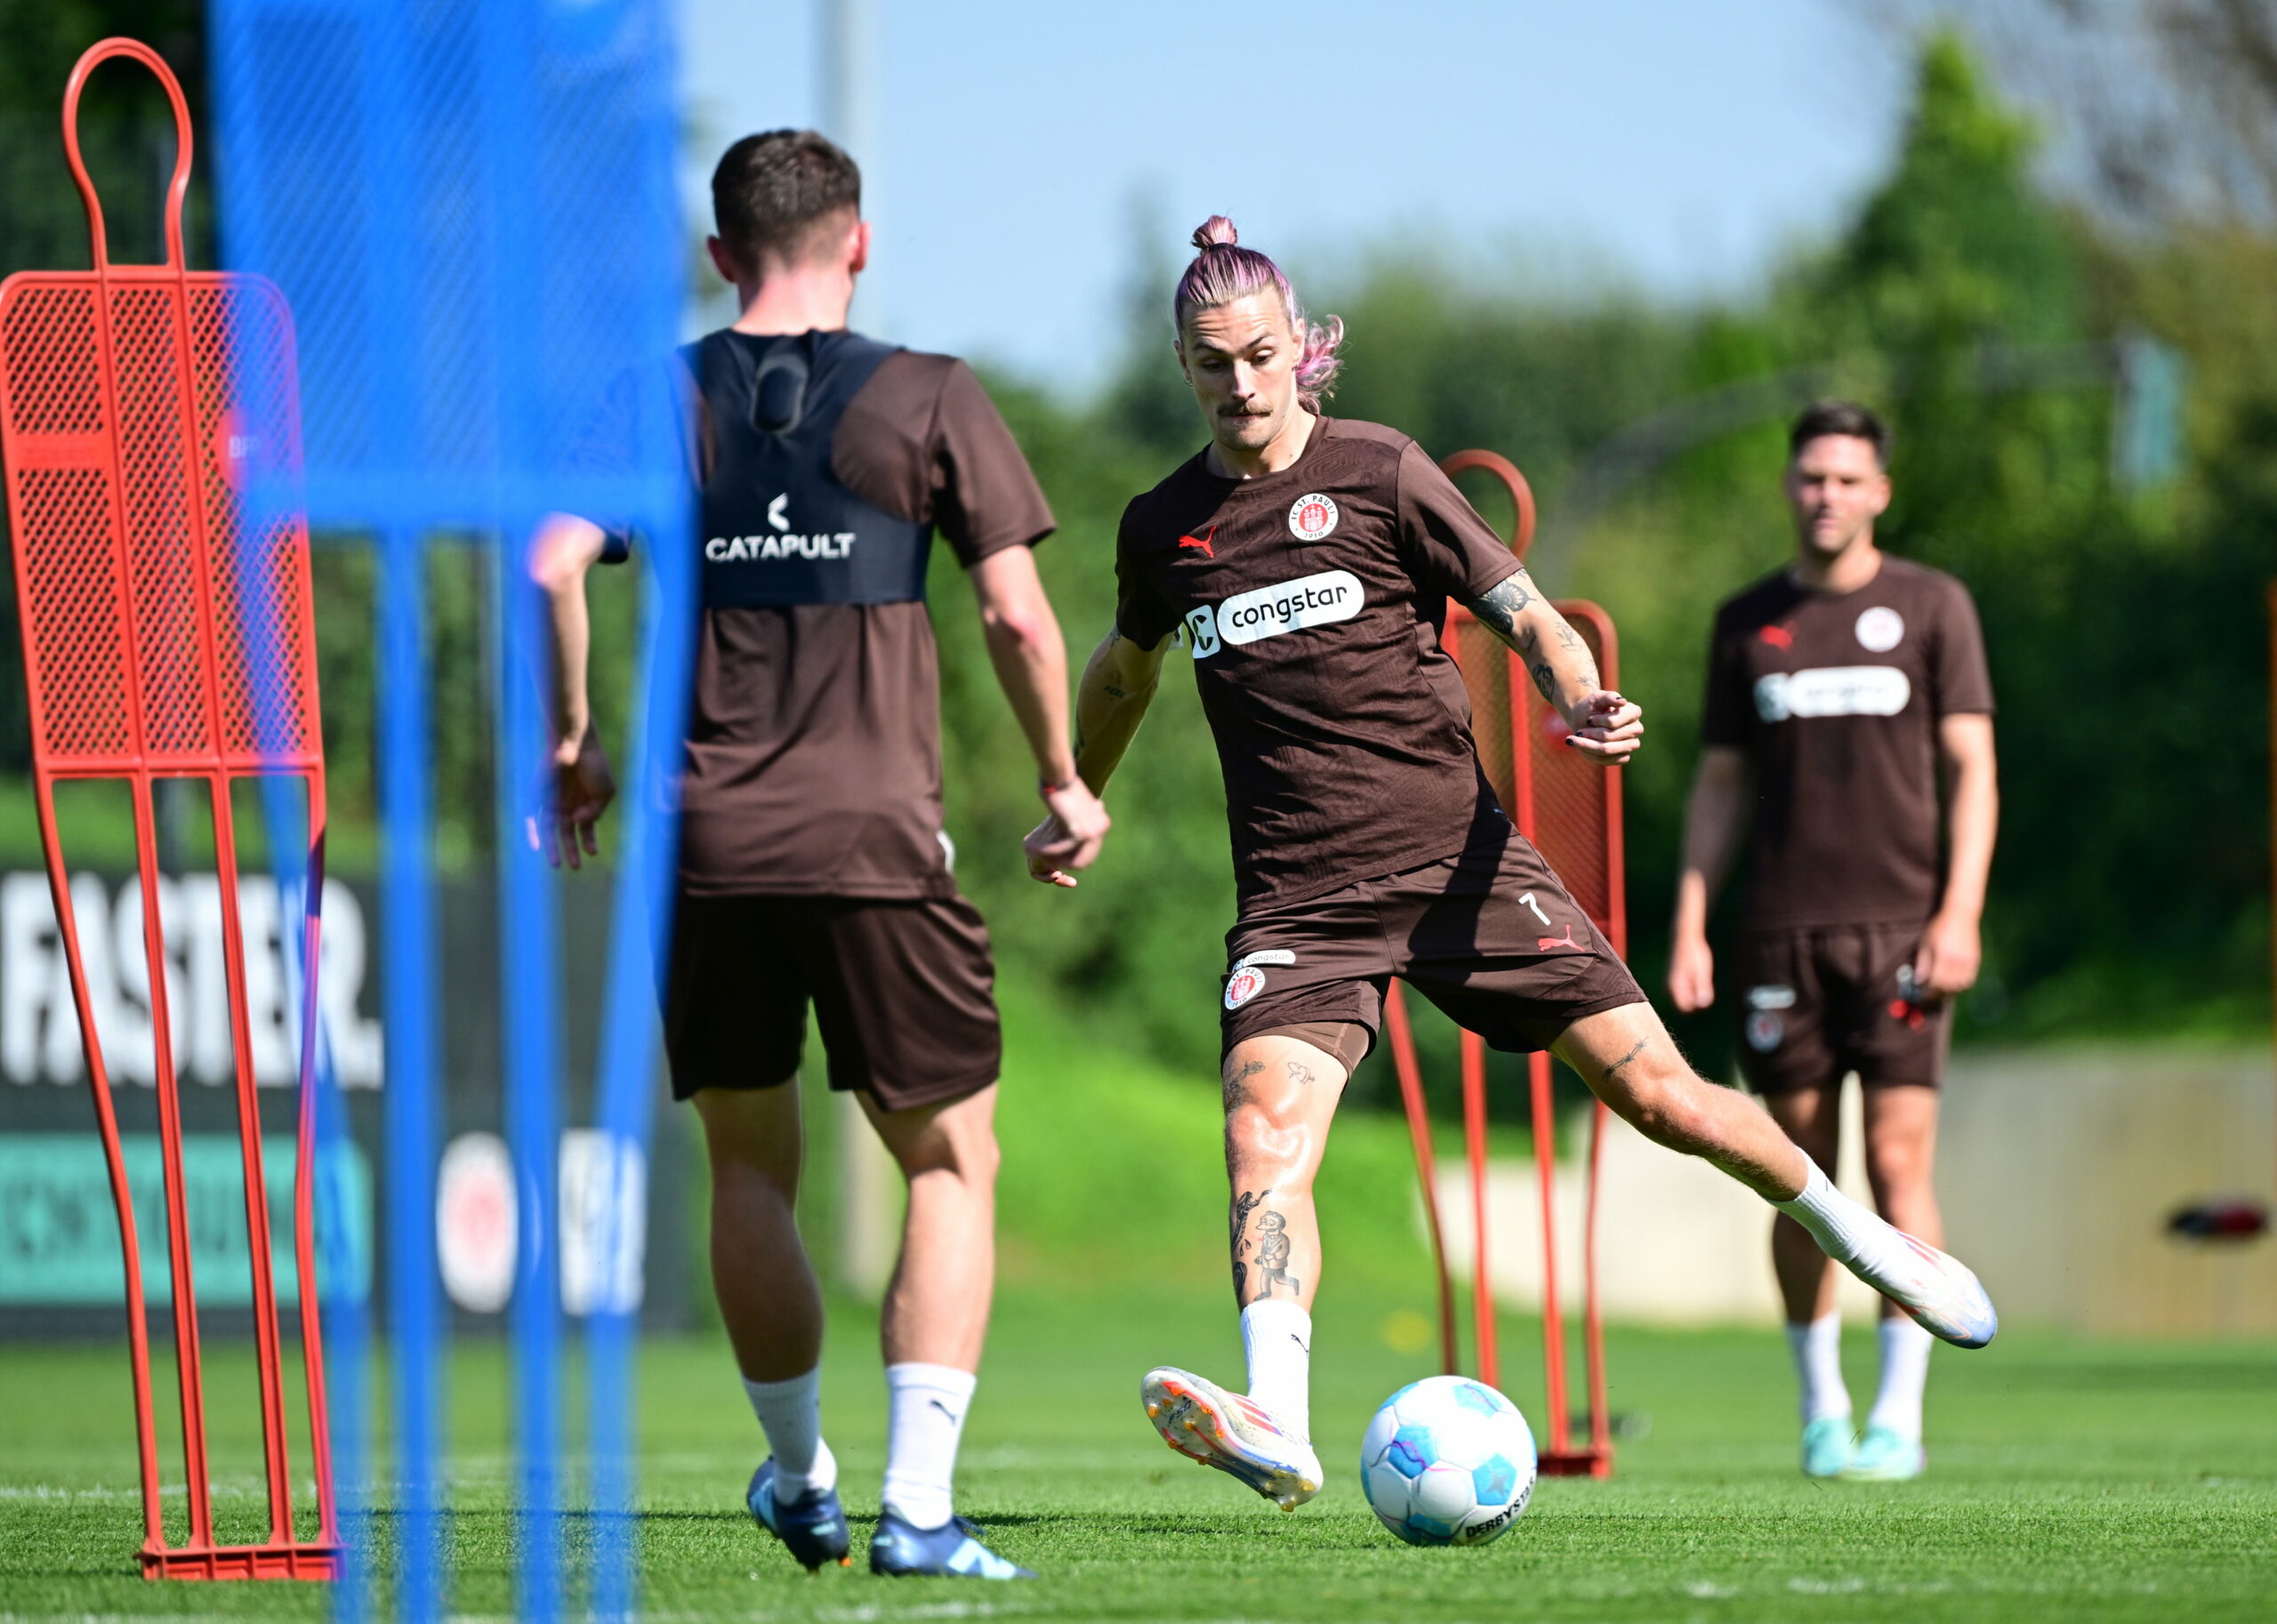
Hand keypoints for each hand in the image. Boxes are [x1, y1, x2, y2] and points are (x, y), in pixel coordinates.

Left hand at [536, 725, 615, 870]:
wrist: (576, 743)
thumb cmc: (594, 765)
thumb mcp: (605, 793)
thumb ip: (595, 812)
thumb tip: (578, 823)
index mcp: (584, 804)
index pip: (585, 829)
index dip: (589, 842)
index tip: (593, 852)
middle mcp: (567, 805)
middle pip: (566, 833)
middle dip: (571, 851)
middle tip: (575, 867)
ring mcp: (551, 801)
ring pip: (549, 830)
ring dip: (553, 848)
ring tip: (557, 865)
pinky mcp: (537, 796)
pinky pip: (530, 817)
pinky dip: (532, 832)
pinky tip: (536, 847)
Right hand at [1024, 780, 1109, 887]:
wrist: (1058, 775)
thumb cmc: (1059, 788)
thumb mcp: (1072, 808)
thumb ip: (1075, 822)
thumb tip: (1075, 832)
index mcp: (1102, 823)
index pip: (1089, 855)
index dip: (1071, 862)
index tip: (1056, 864)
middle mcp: (1101, 828)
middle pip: (1083, 862)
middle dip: (1061, 866)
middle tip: (1046, 862)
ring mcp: (1092, 832)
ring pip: (1074, 862)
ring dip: (1054, 862)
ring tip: (1038, 855)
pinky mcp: (1079, 832)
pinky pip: (1061, 851)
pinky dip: (1045, 852)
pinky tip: (1033, 849)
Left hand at [1564, 690, 1642, 764]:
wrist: (1585, 720)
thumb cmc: (1593, 706)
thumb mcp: (1597, 698)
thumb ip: (1609, 697)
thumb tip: (1622, 701)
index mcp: (1634, 712)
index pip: (1612, 722)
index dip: (1597, 722)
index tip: (1589, 719)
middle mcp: (1636, 729)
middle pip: (1608, 737)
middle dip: (1590, 734)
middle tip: (1581, 731)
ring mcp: (1632, 744)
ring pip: (1606, 750)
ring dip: (1587, 745)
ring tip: (1576, 738)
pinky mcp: (1624, 757)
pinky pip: (1606, 760)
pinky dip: (1591, 754)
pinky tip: (1584, 747)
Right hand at [1667, 930, 1715, 1012]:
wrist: (1686, 938)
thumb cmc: (1695, 953)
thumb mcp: (1703, 970)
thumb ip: (1703, 986)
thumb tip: (1703, 1004)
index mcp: (1675, 985)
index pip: (1685, 1007)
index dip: (1697, 1002)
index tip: (1703, 987)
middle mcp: (1671, 986)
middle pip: (1686, 1003)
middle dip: (1696, 996)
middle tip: (1701, 977)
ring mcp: (1672, 983)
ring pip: (1687, 996)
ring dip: (1695, 989)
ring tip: (1698, 973)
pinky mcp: (1676, 979)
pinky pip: (1686, 990)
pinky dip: (1693, 985)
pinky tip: (1696, 972)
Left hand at [1912, 909, 1980, 997]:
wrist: (1961, 915)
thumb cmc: (1940, 927)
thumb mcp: (1926, 942)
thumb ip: (1923, 963)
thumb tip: (1918, 981)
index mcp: (1943, 956)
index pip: (1937, 982)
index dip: (1929, 991)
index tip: (1922, 995)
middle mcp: (1958, 960)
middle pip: (1949, 986)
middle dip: (1938, 993)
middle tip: (1930, 994)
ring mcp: (1969, 961)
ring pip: (1960, 985)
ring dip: (1950, 990)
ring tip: (1941, 988)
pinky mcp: (1976, 960)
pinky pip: (1970, 980)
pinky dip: (1961, 985)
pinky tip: (1953, 983)